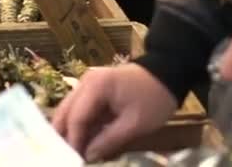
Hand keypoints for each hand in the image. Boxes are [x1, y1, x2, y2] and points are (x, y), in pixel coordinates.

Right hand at [52, 64, 176, 161]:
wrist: (168, 74)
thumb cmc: (154, 98)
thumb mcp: (135, 124)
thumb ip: (109, 140)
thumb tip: (88, 156)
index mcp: (95, 87)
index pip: (76, 117)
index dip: (73, 141)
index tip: (73, 160)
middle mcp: (85, 82)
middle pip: (65, 112)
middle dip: (63, 136)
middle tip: (63, 157)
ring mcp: (88, 84)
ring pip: (69, 111)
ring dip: (70, 131)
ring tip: (71, 152)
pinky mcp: (93, 90)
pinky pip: (80, 110)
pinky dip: (80, 126)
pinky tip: (82, 142)